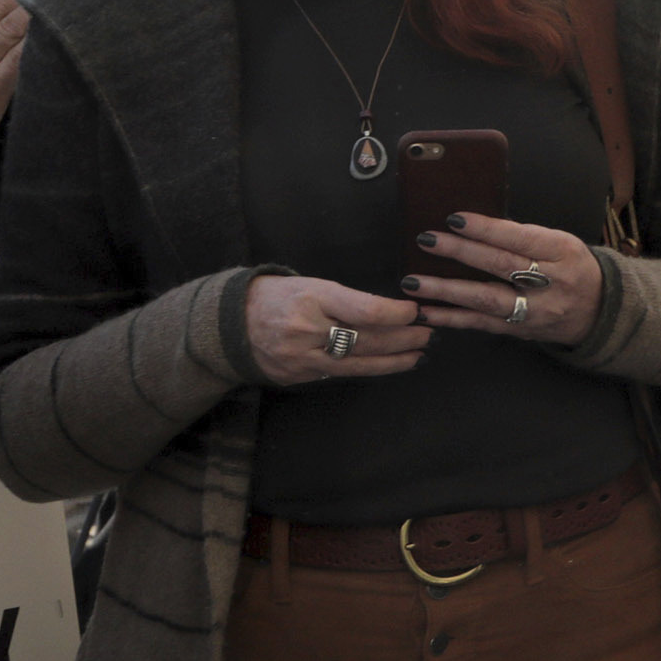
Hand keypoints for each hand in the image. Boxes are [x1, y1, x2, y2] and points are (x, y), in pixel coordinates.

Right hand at [243, 274, 429, 385]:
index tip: (416, 312)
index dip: (396, 314)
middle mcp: (305, 329)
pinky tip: (387, 365)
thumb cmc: (283, 296)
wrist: (232, 321)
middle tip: (428, 334)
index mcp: (312, 297)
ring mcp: (299, 357)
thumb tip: (395, 313)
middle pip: (365, 339)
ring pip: (356, 363)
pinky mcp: (296, 375)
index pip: (364, 310)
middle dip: (402, 338)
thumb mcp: (314, 285)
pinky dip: (367, 369)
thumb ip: (350, 300)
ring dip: (392, 361)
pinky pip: (339, 373)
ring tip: (418, 355)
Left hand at [401, 213, 602, 344]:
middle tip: (427, 240)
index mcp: (563, 253)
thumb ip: (524, 237)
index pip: (521, 238)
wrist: (598, 311)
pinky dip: (450, 318)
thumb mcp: (561, 244)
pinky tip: (425, 311)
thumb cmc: (572, 268)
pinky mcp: (518, 330)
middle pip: (501, 266)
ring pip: (487, 299)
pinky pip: (480, 324)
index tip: (455, 219)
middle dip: (461, 252)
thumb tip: (475, 226)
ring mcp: (534, 310)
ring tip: (413, 282)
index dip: (487, 229)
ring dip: (446, 290)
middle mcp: (551, 283)